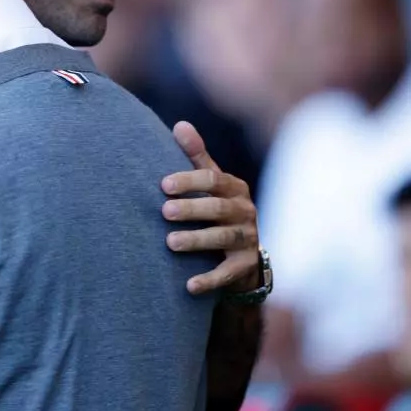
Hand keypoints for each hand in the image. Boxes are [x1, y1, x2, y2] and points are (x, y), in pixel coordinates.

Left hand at [161, 121, 261, 296]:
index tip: (163, 185)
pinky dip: (209, 280)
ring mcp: (248, 239)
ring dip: (197, 241)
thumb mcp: (210, 182)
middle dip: (192, 210)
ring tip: (170, 243)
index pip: (214, 179)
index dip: (189, 181)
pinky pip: (228, 273)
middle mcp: (245, 211)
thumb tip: (180, 124)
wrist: (243, 254)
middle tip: (163, 212)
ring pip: (224, 239)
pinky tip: (188, 285)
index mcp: (235, 188)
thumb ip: (196, 156)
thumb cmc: (217, 209)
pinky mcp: (246, 266)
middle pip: (219, 209)